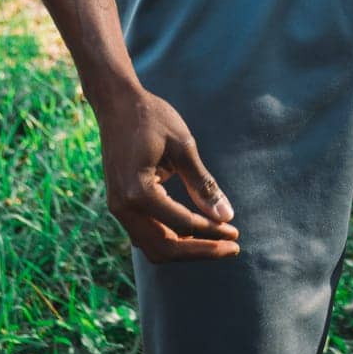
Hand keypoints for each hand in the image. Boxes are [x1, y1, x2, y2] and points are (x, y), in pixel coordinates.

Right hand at [98, 86, 240, 263]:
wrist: (117, 102)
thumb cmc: (152, 118)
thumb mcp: (183, 145)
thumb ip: (203, 183)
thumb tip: (227, 216)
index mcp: (138, 191)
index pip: (181, 225)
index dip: (211, 231)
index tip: (235, 233)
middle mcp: (123, 207)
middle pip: (165, 248)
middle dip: (200, 251)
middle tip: (232, 248)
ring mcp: (118, 208)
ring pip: (153, 247)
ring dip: (185, 250)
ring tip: (216, 243)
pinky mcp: (121, 205)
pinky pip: (146, 234)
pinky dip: (170, 238)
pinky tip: (194, 232)